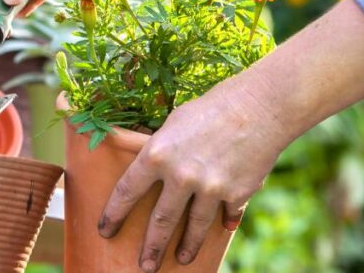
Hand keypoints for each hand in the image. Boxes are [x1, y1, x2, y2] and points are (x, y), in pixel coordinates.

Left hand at [97, 77, 289, 271]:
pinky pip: (225, 216)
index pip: (126, 192)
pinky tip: (222, 230)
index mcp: (156, 154)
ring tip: (181, 259)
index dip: (113, 214)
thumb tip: (150, 170)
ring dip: (186, 247)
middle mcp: (180, 176)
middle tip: (144, 267)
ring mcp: (209, 188)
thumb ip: (160, 150)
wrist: (258, 107)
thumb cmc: (210, 108)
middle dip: (150, 248)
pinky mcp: (236, 194)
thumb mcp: (173, 123)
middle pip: (160, 221)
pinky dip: (223, 223)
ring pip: (194, 228)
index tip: (105, 231)